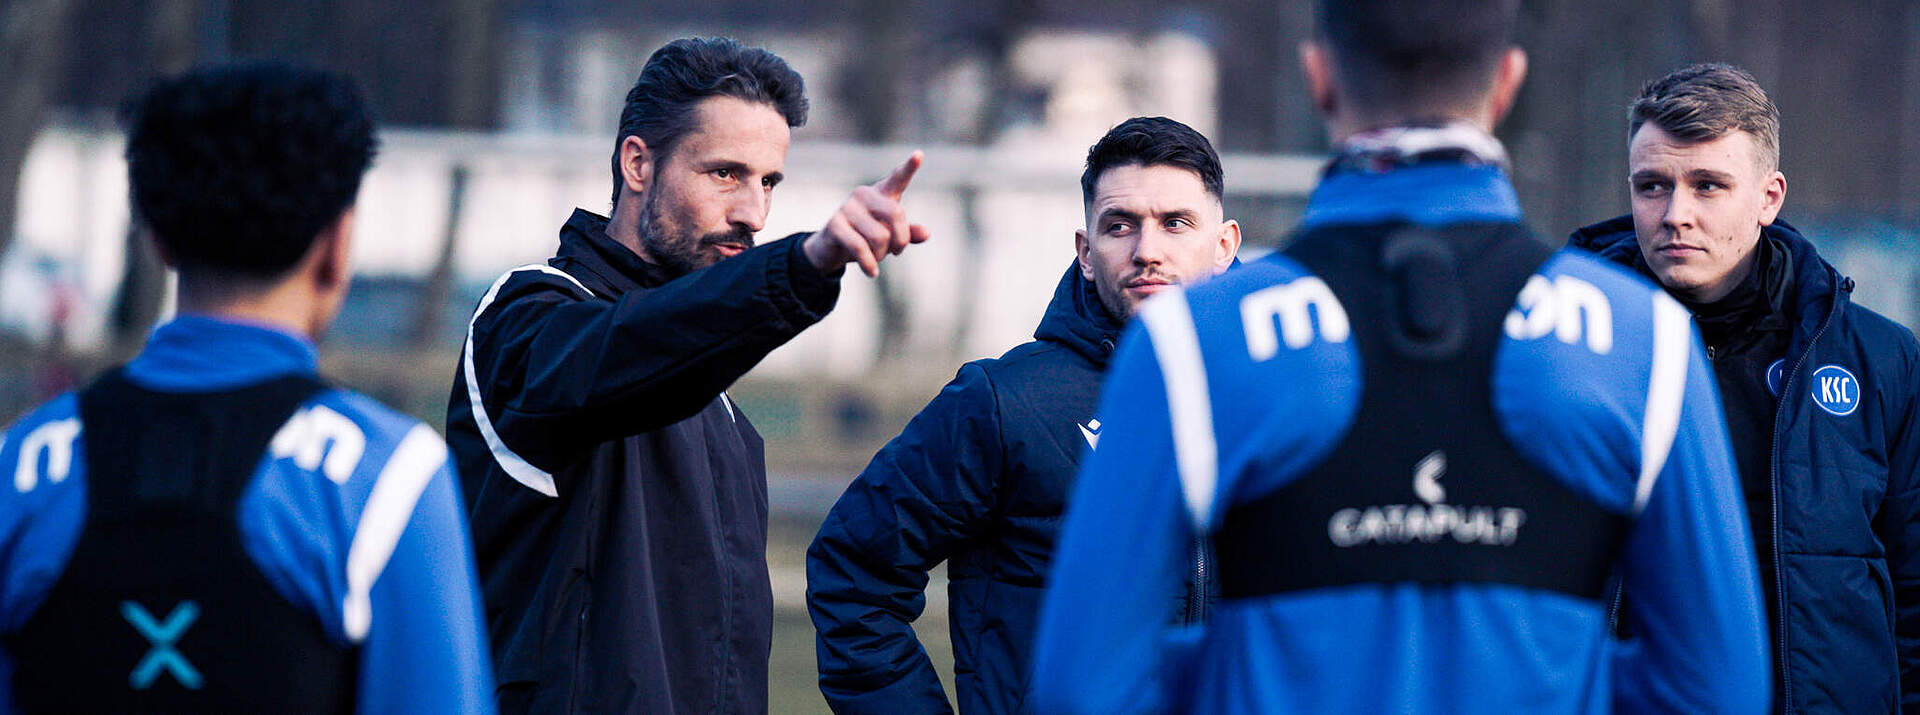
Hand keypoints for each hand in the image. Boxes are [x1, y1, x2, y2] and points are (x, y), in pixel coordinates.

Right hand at [803, 151, 931, 276]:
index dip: (909, 167)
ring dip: (881, 255)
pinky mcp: (835, 224)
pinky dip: (869, 265)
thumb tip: (926, 233)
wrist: (830, 250)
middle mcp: (864, 194)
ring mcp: (847, 207)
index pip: (897, 178)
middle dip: (901, 240)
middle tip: (897, 253)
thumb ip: (908, 234)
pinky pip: (861, 248)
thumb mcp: (889, 236)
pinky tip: (872, 273)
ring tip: (875, 258)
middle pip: (896, 214)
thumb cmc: (865, 238)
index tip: (919, 155)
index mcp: (881, 193)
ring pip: (880, 237)